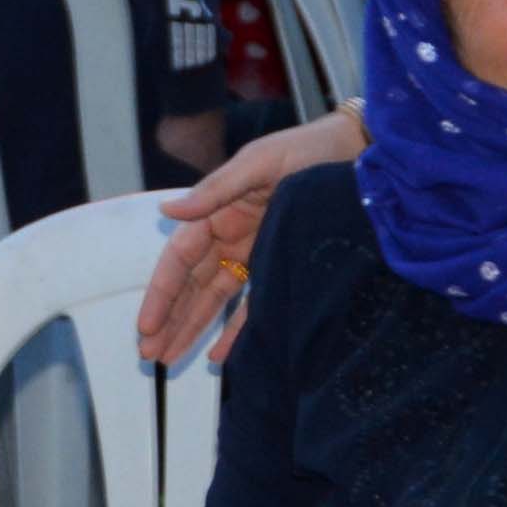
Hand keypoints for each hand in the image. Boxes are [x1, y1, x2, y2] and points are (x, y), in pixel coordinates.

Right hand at [134, 111, 361, 368]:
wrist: (359, 155)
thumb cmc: (306, 149)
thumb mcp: (258, 163)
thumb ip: (216, 190)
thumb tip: (168, 210)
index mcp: (218, 212)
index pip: (180, 259)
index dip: (162, 293)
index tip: (147, 324)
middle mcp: (230, 236)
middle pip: (191, 285)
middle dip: (169, 319)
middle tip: (149, 354)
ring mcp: (254, 254)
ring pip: (214, 299)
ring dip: (191, 327)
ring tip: (169, 357)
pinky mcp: (282, 266)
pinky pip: (253, 304)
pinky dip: (235, 330)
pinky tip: (217, 354)